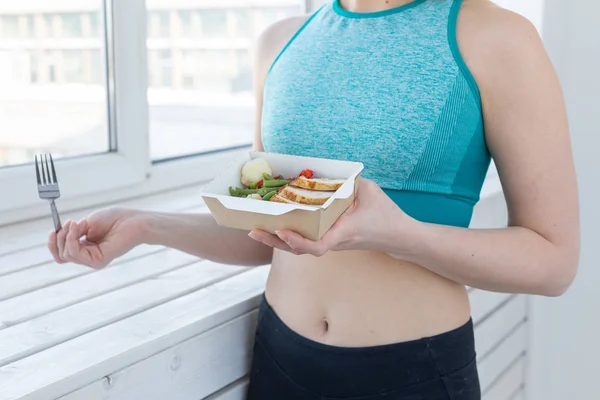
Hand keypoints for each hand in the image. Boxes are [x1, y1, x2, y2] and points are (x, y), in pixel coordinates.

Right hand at [48, 207, 145, 268]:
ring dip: (66, 237)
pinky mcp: (98, 261)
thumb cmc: (113, 219)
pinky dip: (71, 240)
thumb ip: (72, 233)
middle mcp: (88, 256)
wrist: (131, 220)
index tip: (53, 230)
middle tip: (69, 224)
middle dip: (59, 238)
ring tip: (75, 224)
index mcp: (85, 248)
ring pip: (67, 254)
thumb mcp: (86, 223)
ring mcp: (93, 261)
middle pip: (62, 255)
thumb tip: (60, 236)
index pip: (62, 254)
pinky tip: (77, 228)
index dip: (54, 244)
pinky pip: (75, 253)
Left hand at [248, 179, 415, 256]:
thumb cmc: (385, 214)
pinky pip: (305, 240)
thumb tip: (323, 172)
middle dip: (275, 241)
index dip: (298, 241)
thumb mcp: (369, 190)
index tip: (282, 231)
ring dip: (277, 240)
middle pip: (299, 249)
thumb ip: (347, 181)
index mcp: (343, 232)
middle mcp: (333, 241)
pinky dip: (288, 235)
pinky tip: (275, 224)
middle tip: (253, 231)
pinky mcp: (329, 239)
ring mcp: (330, 242)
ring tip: (256, 230)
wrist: (397, 236)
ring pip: (299, 247)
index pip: (317, 246)